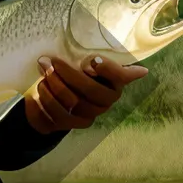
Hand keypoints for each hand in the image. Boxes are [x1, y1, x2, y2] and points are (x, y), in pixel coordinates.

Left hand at [23, 54, 148, 133]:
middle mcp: (107, 100)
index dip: (109, 70)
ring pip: (73, 101)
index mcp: (115, 80)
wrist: (51, 93)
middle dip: (68, 74)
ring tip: (44, 71)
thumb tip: (142, 71)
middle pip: (92, 90)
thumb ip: (98, 60)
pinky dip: (47, 98)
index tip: (92, 60)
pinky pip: (60, 113)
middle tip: (51, 61)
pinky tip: (41, 86)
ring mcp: (92, 114)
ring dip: (55, 84)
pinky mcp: (75, 124)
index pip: (122, 77)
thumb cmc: (71, 70)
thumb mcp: (82, 59)